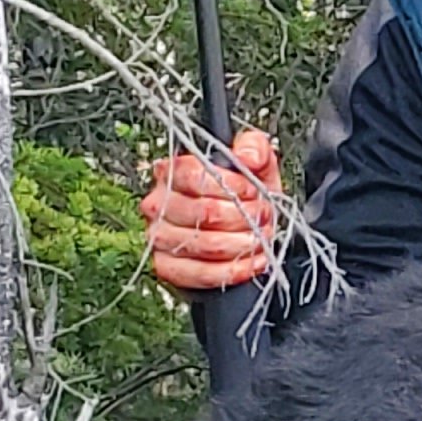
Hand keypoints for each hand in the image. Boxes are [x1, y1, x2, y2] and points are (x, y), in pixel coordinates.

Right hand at [139, 126, 283, 292]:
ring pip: (205, 244)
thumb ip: (255, 147)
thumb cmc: (245, 195)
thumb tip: (248, 156)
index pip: (196, 175)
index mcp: (173, 171)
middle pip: (204, 212)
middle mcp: (158, 203)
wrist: (243, 229)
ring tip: (260, 238)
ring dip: (242, 244)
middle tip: (262, 217)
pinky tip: (252, 262)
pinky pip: (200, 273)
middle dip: (244, 217)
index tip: (253, 191)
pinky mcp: (166, 267)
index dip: (232, 185)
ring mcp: (159, 236)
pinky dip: (232, 271)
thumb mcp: (256, 163)